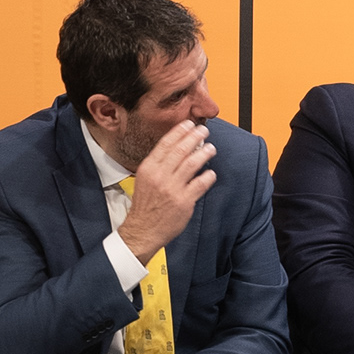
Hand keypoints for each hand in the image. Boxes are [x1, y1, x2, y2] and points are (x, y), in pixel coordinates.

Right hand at [115, 119, 216, 260]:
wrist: (143, 229)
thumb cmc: (145, 204)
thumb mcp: (145, 179)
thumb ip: (159, 164)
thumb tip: (177, 147)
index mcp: (149, 168)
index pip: (166, 143)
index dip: (180, 131)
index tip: (189, 124)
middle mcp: (160, 176)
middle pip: (181, 150)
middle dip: (195, 137)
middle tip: (204, 132)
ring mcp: (172, 188)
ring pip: (192, 164)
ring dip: (204, 153)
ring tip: (211, 148)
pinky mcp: (184, 201)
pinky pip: (200, 184)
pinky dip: (208, 176)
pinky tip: (211, 173)